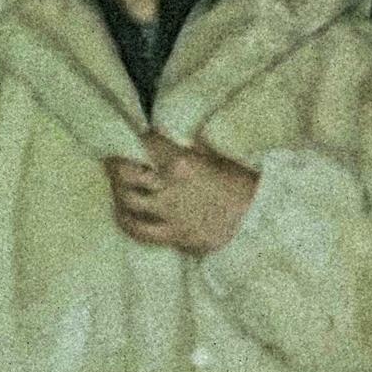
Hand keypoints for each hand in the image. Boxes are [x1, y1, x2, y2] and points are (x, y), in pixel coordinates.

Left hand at [105, 132, 259, 255]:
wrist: (258, 221)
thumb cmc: (240, 185)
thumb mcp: (216, 156)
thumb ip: (189, 147)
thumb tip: (169, 135)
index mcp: (182, 161)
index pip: (145, 144)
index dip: (135, 140)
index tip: (132, 139)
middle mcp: (170, 185)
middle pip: (125, 173)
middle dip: (115, 165)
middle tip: (112, 161)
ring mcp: (170, 213)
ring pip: (127, 200)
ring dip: (117, 191)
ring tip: (116, 185)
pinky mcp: (174, 235)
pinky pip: (140, 231)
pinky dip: (126, 221)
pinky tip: (123, 213)